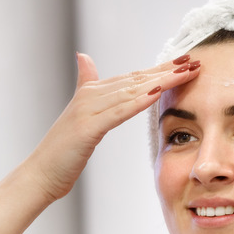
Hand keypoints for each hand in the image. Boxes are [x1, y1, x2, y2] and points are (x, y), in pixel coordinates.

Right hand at [25, 53, 199, 201]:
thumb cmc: (61, 153)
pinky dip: (138, 102)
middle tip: (194, 60)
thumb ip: (84, 86)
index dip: (159, 68)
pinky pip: (118, 112)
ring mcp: (87, 110)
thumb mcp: (77, 116)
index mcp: (90, 93)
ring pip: (131, 91)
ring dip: (161, 81)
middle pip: (136, 79)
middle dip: (167, 70)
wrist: (39, 175)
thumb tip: (83, 58)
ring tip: (186, 72)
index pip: (132, 77)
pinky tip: (157, 94)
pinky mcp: (86, 128)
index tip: (184, 61)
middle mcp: (89, 96)